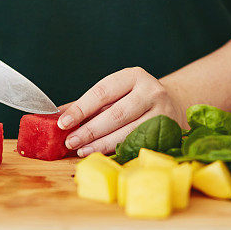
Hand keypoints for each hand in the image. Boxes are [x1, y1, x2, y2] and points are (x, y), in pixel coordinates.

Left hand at [58, 67, 183, 155]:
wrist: (171, 103)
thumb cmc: (134, 98)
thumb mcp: (114, 93)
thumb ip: (88, 104)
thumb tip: (58, 115)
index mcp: (134, 76)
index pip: (102, 92)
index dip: (81, 109)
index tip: (63, 122)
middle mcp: (151, 91)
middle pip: (115, 115)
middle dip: (89, 130)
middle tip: (70, 141)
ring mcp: (162, 112)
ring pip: (128, 132)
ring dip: (101, 144)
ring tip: (81, 150)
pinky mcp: (168, 132)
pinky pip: (138, 144)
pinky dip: (117, 150)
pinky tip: (101, 152)